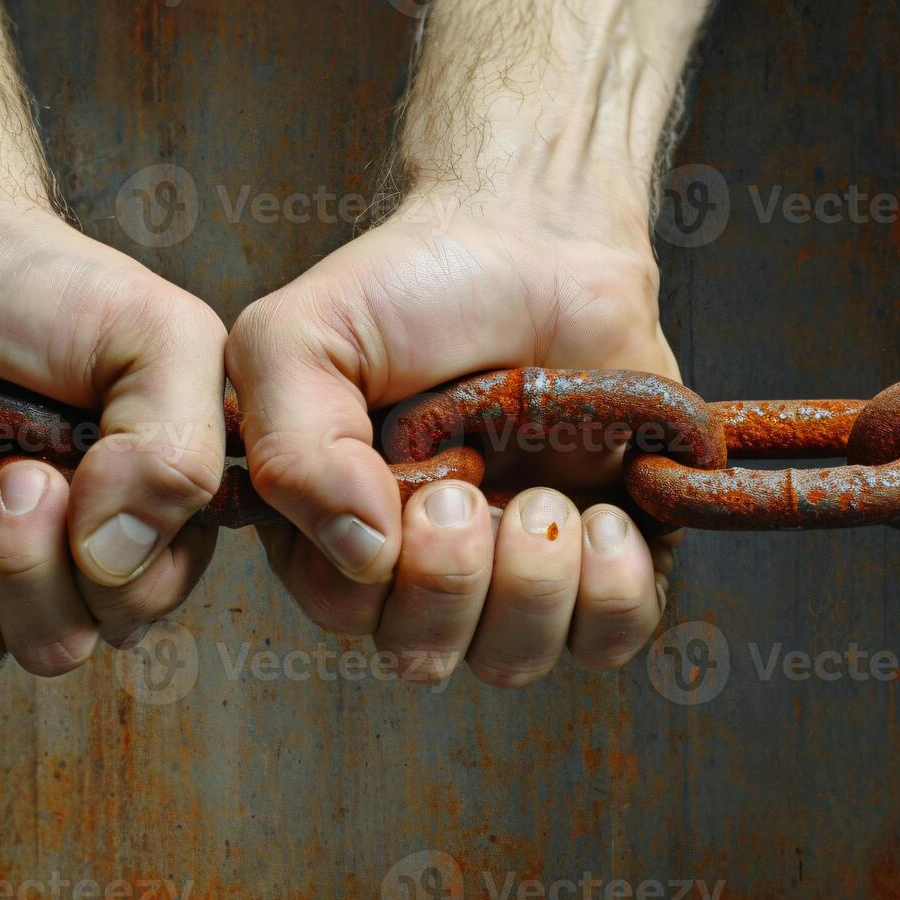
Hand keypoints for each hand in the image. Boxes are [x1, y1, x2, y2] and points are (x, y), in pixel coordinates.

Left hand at [0, 191, 225, 680]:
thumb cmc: (40, 288)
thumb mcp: (158, 337)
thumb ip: (179, 451)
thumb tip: (114, 562)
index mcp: (135, 516)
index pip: (137, 608)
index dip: (102, 572)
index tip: (60, 473)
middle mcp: (52, 558)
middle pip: (55, 646)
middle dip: (20, 567)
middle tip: (0, 474)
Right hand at [226, 0, 711, 685]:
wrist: (538, 241)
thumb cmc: (410, 285)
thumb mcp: (300, 337)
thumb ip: (288, 443)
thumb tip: (359, 553)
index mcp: (335, 523)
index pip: (341, 609)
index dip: (376, 575)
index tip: (411, 486)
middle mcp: (419, 562)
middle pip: (423, 652)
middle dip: (452, 583)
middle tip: (469, 488)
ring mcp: (514, 568)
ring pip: (514, 659)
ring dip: (533, 587)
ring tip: (546, 498)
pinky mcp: (603, 560)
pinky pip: (611, 639)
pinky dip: (611, 593)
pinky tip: (607, 516)